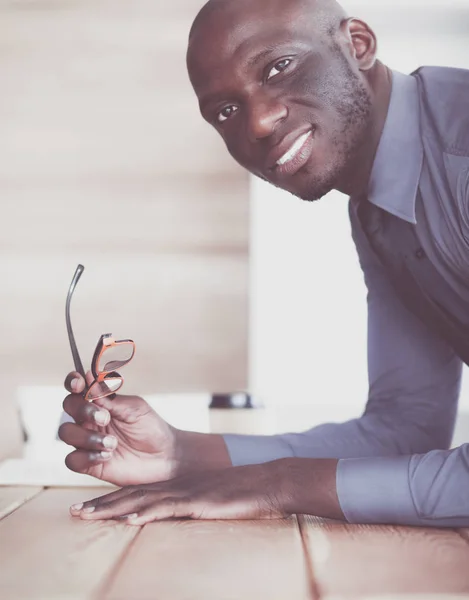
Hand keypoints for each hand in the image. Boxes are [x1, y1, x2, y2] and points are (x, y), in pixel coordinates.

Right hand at [59, 371, 178, 485]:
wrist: (164, 456)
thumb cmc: (150, 427)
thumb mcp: (134, 408)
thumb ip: (109, 398)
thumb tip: (89, 377)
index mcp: (100, 402)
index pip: (77, 387)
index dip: (73, 382)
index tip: (80, 383)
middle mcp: (89, 419)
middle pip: (68, 406)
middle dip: (82, 409)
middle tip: (105, 418)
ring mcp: (87, 441)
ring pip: (66, 432)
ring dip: (87, 436)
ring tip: (112, 443)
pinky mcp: (89, 463)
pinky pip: (72, 460)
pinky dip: (86, 457)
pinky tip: (107, 456)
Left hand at [70, 460, 289, 523]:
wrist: (265, 481)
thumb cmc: (239, 495)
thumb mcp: (208, 501)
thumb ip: (188, 508)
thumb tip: (171, 520)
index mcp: (175, 487)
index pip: (136, 495)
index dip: (109, 502)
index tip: (87, 509)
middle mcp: (175, 487)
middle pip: (131, 495)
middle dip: (101, 505)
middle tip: (74, 513)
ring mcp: (185, 492)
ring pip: (141, 500)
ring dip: (112, 507)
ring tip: (88, 514)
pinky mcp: (198, 500)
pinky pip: (167, 507)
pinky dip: (145, 511)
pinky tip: (129, 516)